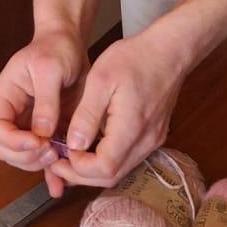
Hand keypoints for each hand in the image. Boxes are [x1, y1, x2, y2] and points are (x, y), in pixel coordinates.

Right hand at [0, 29, 88, 194]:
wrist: (70, 45)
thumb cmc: (55, 49)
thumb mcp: (50, 69)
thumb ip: (46, 100)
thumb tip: (42, 131)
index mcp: (5, 97)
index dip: (12, 140)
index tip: (36, 141)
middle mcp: (14, 114)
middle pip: (6, 149)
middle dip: (26, 156)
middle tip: (51, 151)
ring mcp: (30, 125)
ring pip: (23, 158)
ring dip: (39, 165)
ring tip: (61, 157)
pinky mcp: (49, 132)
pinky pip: (44, 159)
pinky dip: (51, 174)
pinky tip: (60, 186)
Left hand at [47, 26, 192, 190]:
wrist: (170, 50)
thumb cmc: (135, 58)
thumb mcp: (100, 80)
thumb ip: (86, 115)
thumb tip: (73, 145)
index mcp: (131, 128)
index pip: (104, 167)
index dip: (78, 167)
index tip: (59, 154)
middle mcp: (146, 141)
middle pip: (112, 176)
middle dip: (81, 174)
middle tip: (57, 162)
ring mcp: (152, 140)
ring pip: (120, 169)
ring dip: (93, 169)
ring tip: (68, 156)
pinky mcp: (153, 136)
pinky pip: (128, 158)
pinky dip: (106, 159)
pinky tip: (90, 147)